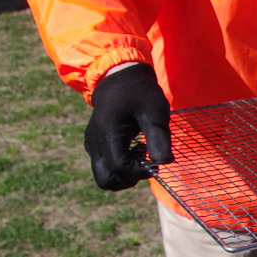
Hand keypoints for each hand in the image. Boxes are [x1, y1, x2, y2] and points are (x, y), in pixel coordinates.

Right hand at [84, 62, 172, 190]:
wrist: (119, 76)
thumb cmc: (139, 92)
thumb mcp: (154, 111)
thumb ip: (158, 137)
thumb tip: (164, 163)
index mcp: (107, 133)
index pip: (120, 168)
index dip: (140, 172)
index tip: (155, 162)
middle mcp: (94, 142)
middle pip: (106, 180)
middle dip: (129, 179)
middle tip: (145, 162)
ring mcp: (92, 144)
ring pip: (104, 176)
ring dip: (124, 174)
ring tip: (140, 154)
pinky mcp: (94, 143)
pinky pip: (104, 165)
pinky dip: (120, 165)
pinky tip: (133, 148)